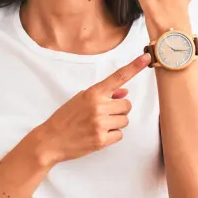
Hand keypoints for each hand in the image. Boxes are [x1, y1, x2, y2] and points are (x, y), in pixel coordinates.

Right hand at [37, 53, 151, 164]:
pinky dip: (112, 136)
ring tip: (98, 125)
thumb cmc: (65, 118)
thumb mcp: (81, 99)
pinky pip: (120, 135)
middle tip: (103, 115)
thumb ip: (103, 95)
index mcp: (93, 93)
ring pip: (125, 120)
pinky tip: (97, 135)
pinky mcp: (101, 139)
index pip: (118, 77)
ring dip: (115, 123)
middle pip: (127, 105)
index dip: (134, 66)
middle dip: (118, 110)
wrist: (50, 140)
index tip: (147, 57)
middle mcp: (98, 106)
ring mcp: (100, 123)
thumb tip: (125, 92)